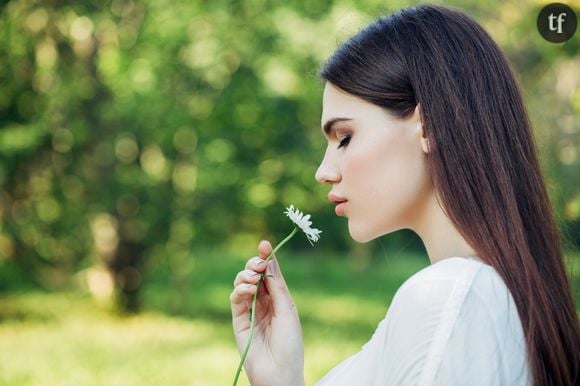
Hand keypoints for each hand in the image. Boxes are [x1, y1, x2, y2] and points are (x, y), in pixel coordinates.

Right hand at [230, 240, 304, 385]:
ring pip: (242, 284)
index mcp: (280, 299)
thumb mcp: (289, 311)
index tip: (264, 244)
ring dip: (245, 276)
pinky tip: (247, 289)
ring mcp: (250, 311)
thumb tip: (269, 261)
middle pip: (254, 275)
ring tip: (252, 279)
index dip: (266, 258)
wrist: (279, 372)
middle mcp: (264, 303)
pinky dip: (239, 290)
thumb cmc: (290, 344)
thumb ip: (277, 286)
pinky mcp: (238, 321)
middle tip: (258, 265)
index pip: (270, 274)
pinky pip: (235, 300)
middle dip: (254, 264)